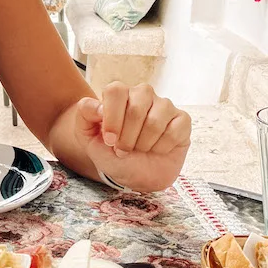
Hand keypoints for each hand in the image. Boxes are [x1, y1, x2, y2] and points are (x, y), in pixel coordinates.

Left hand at [75, 82, 190, 192]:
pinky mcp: (182, 120)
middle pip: (136, 108)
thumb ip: (84, 116)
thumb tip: (97, 105)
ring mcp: (164, 106)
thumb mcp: (88, 138)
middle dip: (127, 137)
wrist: (134, 175)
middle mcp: (142, 94)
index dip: (112, 118)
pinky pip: (175, 130)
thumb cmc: (111, 153)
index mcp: (119, 94)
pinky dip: (162, 147)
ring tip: (139, 149)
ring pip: (156, 120)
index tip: (110, 141)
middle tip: (123, 150)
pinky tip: (157, 149)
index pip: (115, 91)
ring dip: (144, 144)